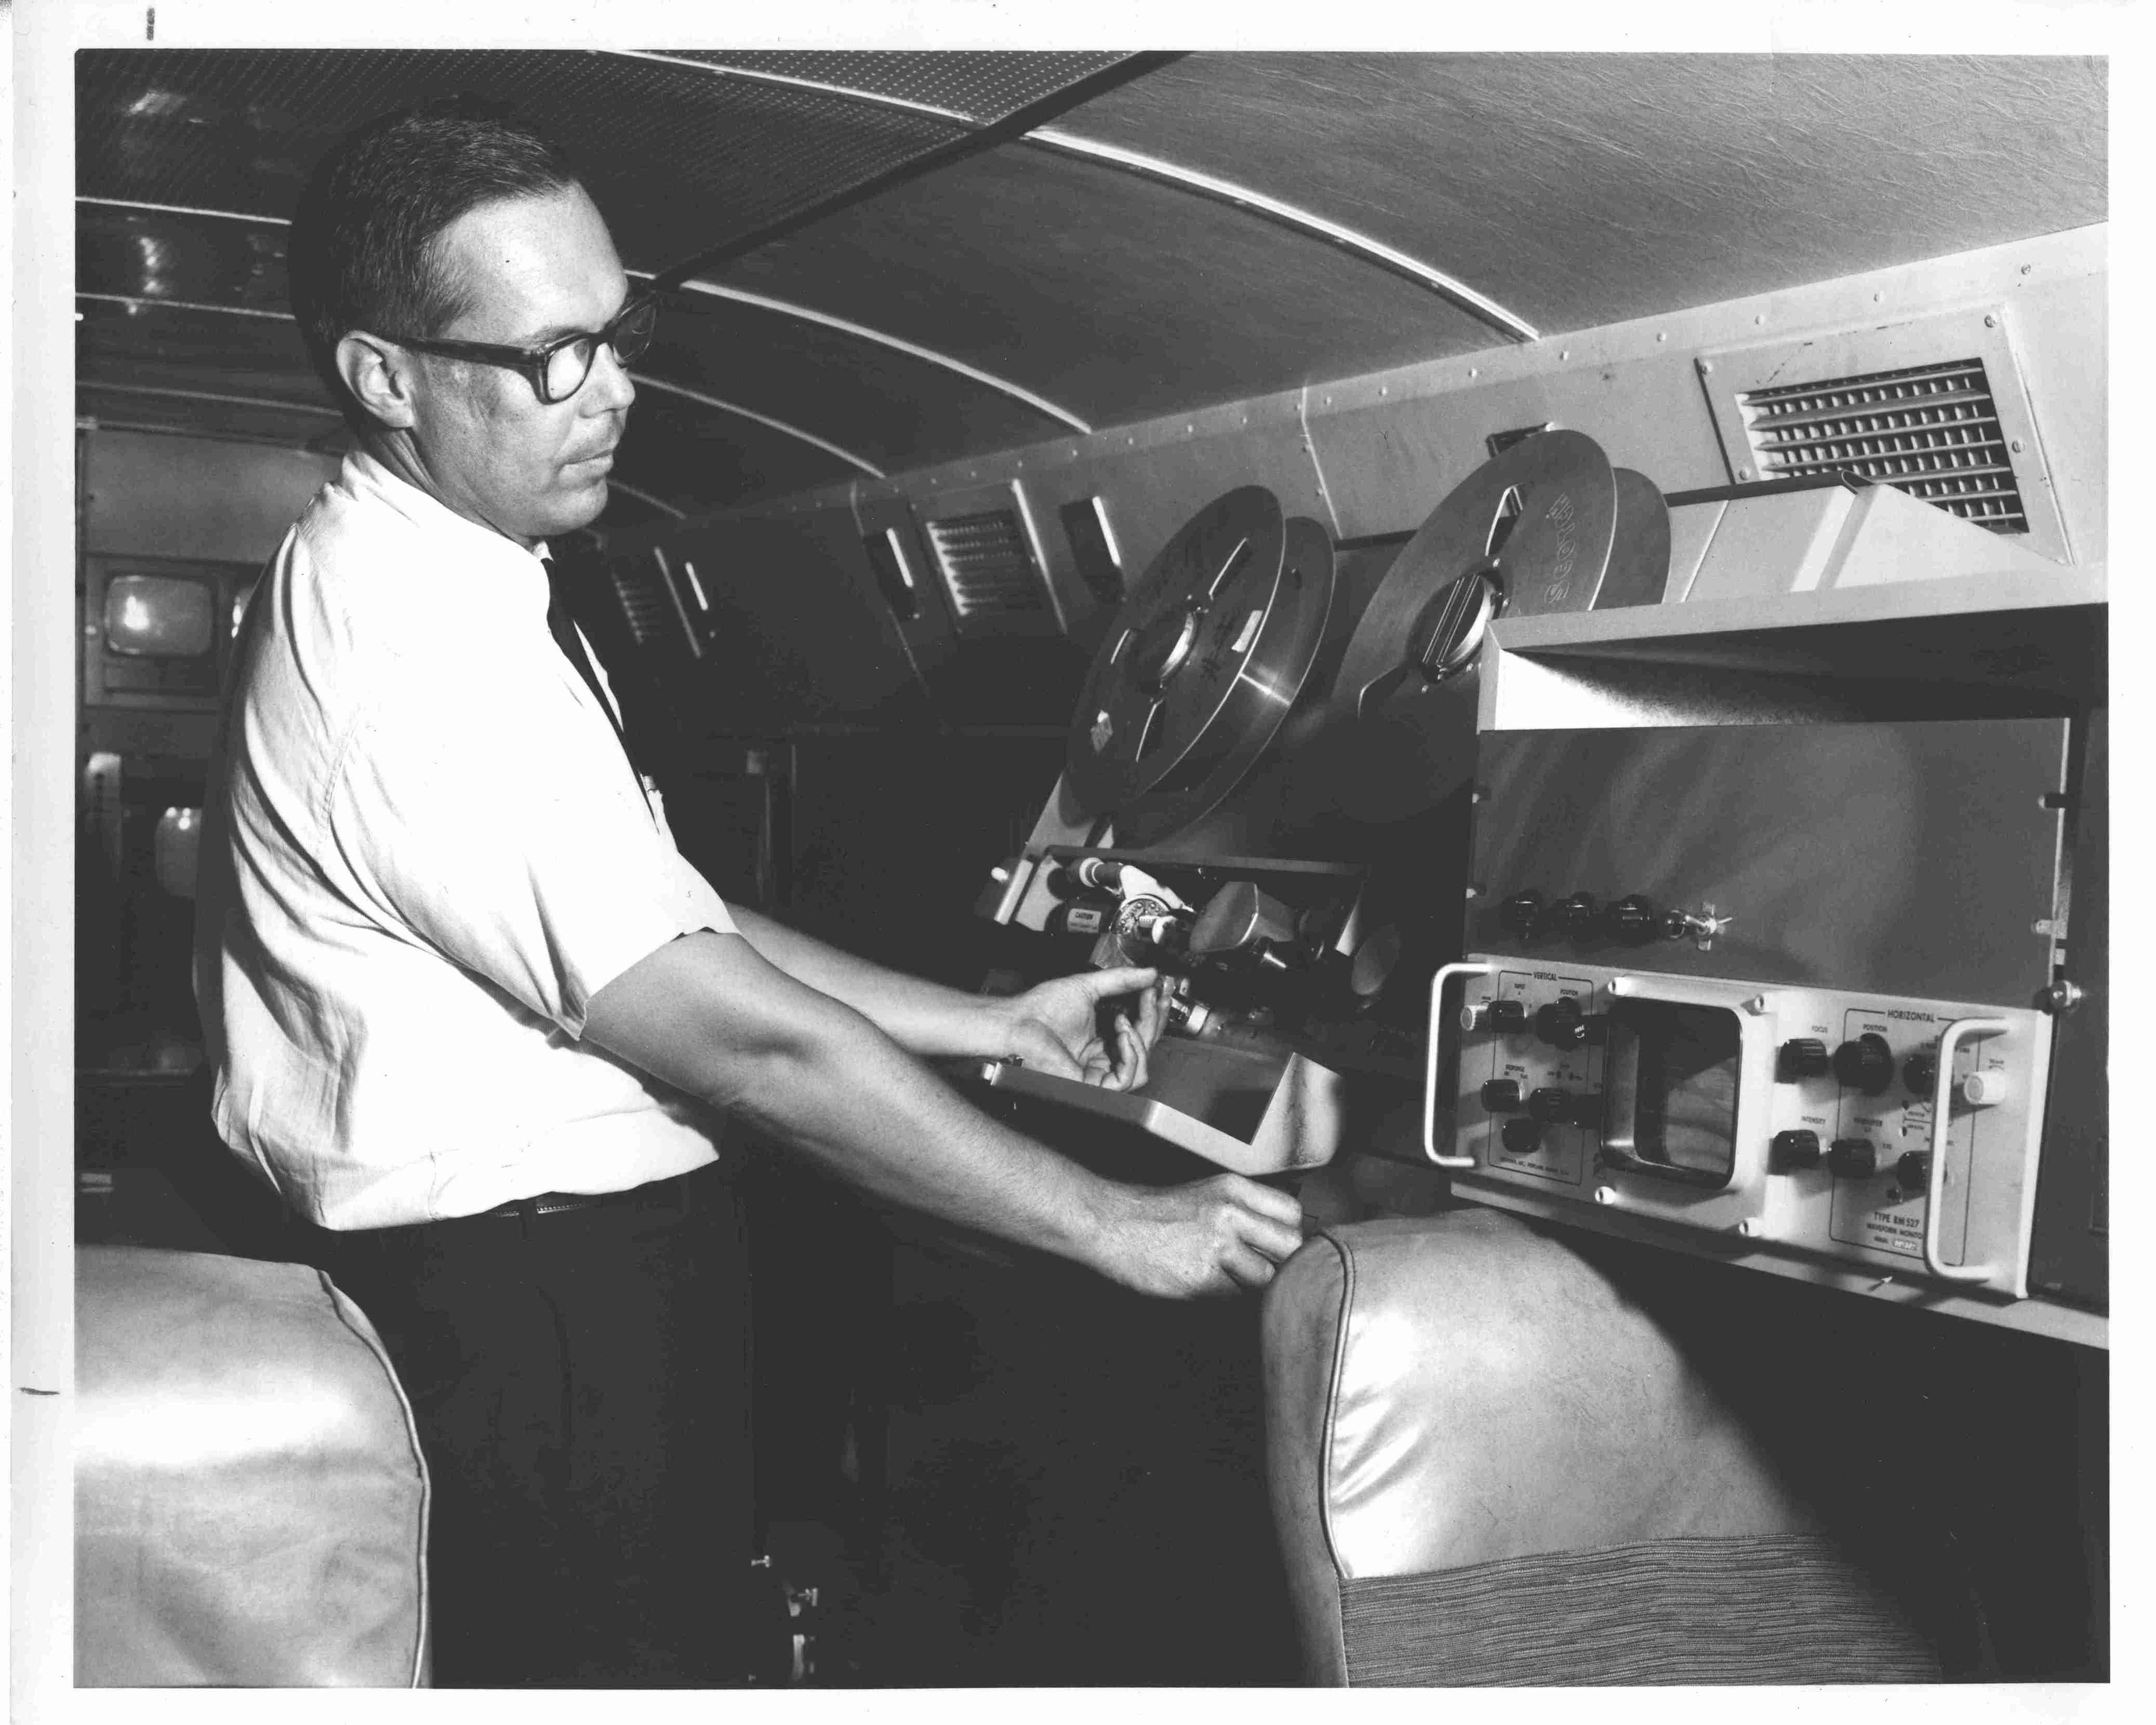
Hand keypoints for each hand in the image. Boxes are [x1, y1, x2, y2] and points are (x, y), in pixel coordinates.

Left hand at [1000, 966, 1169, 1091]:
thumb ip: (1121, 980)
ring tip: (1126, 1018)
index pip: (1138, 1030)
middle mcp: (1101, 1058)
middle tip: (1154, 996)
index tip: (1160, 989)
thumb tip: (1149, 973)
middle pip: (1145, 1047)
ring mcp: (1097, 1072)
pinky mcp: (1093, 1084)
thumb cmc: (1041, 1009)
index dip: (1153, 1011)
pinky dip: (1131, 1053)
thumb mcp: (1088, 986)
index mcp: (1101, 1038)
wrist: (1020, 1022)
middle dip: (1153, 1020)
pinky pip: (1127, 1077)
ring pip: (1142, 1066)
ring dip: (1142, 1038)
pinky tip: (1122, 1032)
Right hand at [1089, 1174, 1307, 1297]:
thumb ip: (1244, 1211)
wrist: (1109, 1224)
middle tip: (1261, 1268)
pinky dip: (1226, 1298)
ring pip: (1267, 1278)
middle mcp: (1230, 1212)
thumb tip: (1279, 1241)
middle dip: (1282, 1262)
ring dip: (1253, 1285)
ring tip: (1227, 1278)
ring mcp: (1216, 1245)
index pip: (1292, 1213)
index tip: (1276, 1246)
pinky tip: (1204, 1284)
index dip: (1288, 1234)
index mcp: (1234, 1188)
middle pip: (1291, 1246)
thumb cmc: (1155, 1213)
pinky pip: (1235, 1298)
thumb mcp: (1206, 1194)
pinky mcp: (1201, 1277)